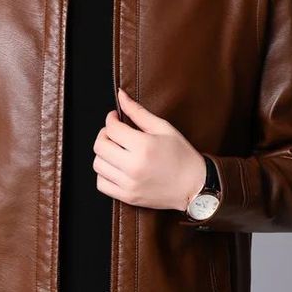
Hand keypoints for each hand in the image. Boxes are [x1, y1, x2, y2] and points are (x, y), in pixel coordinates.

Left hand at [93, 87, 207, 211]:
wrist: (193, 186)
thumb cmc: (181, 155)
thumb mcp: (163, 128)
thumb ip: (138, 112)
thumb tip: (120, 95)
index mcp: (144, 146)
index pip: (112, 128)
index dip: (111, 119)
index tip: (115, 118)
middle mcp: (133, 166)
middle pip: (100, 146)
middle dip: (104, 135)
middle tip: (114, 133)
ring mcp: (129, 183)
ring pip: (98, 164)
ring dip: (103, 154)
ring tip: (116, 150)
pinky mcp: (127, 196)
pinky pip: (101, 184)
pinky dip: (103, 174)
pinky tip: (115, 167)